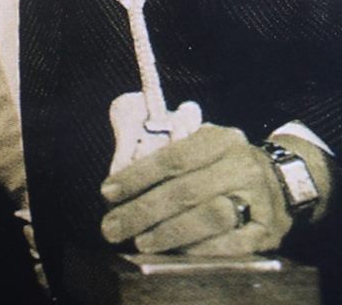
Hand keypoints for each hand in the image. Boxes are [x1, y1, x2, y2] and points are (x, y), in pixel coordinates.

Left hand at [100, 123, 291, 254]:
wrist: (284, 180)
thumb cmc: (225, 164)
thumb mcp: (202, 147)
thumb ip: (166, 158)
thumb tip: (120, 185)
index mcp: (221, 140)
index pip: (173, 158)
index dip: (137, 176)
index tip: (107, 192)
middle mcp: (242, 165)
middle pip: (185, 191)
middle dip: (143, 211)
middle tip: (112, 227)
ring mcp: (259, 198)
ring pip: (209, 217)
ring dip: (169, 233)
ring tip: (140, 242)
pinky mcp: (268, 231)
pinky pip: (231, 244)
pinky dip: (200, 249)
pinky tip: (175, 253)